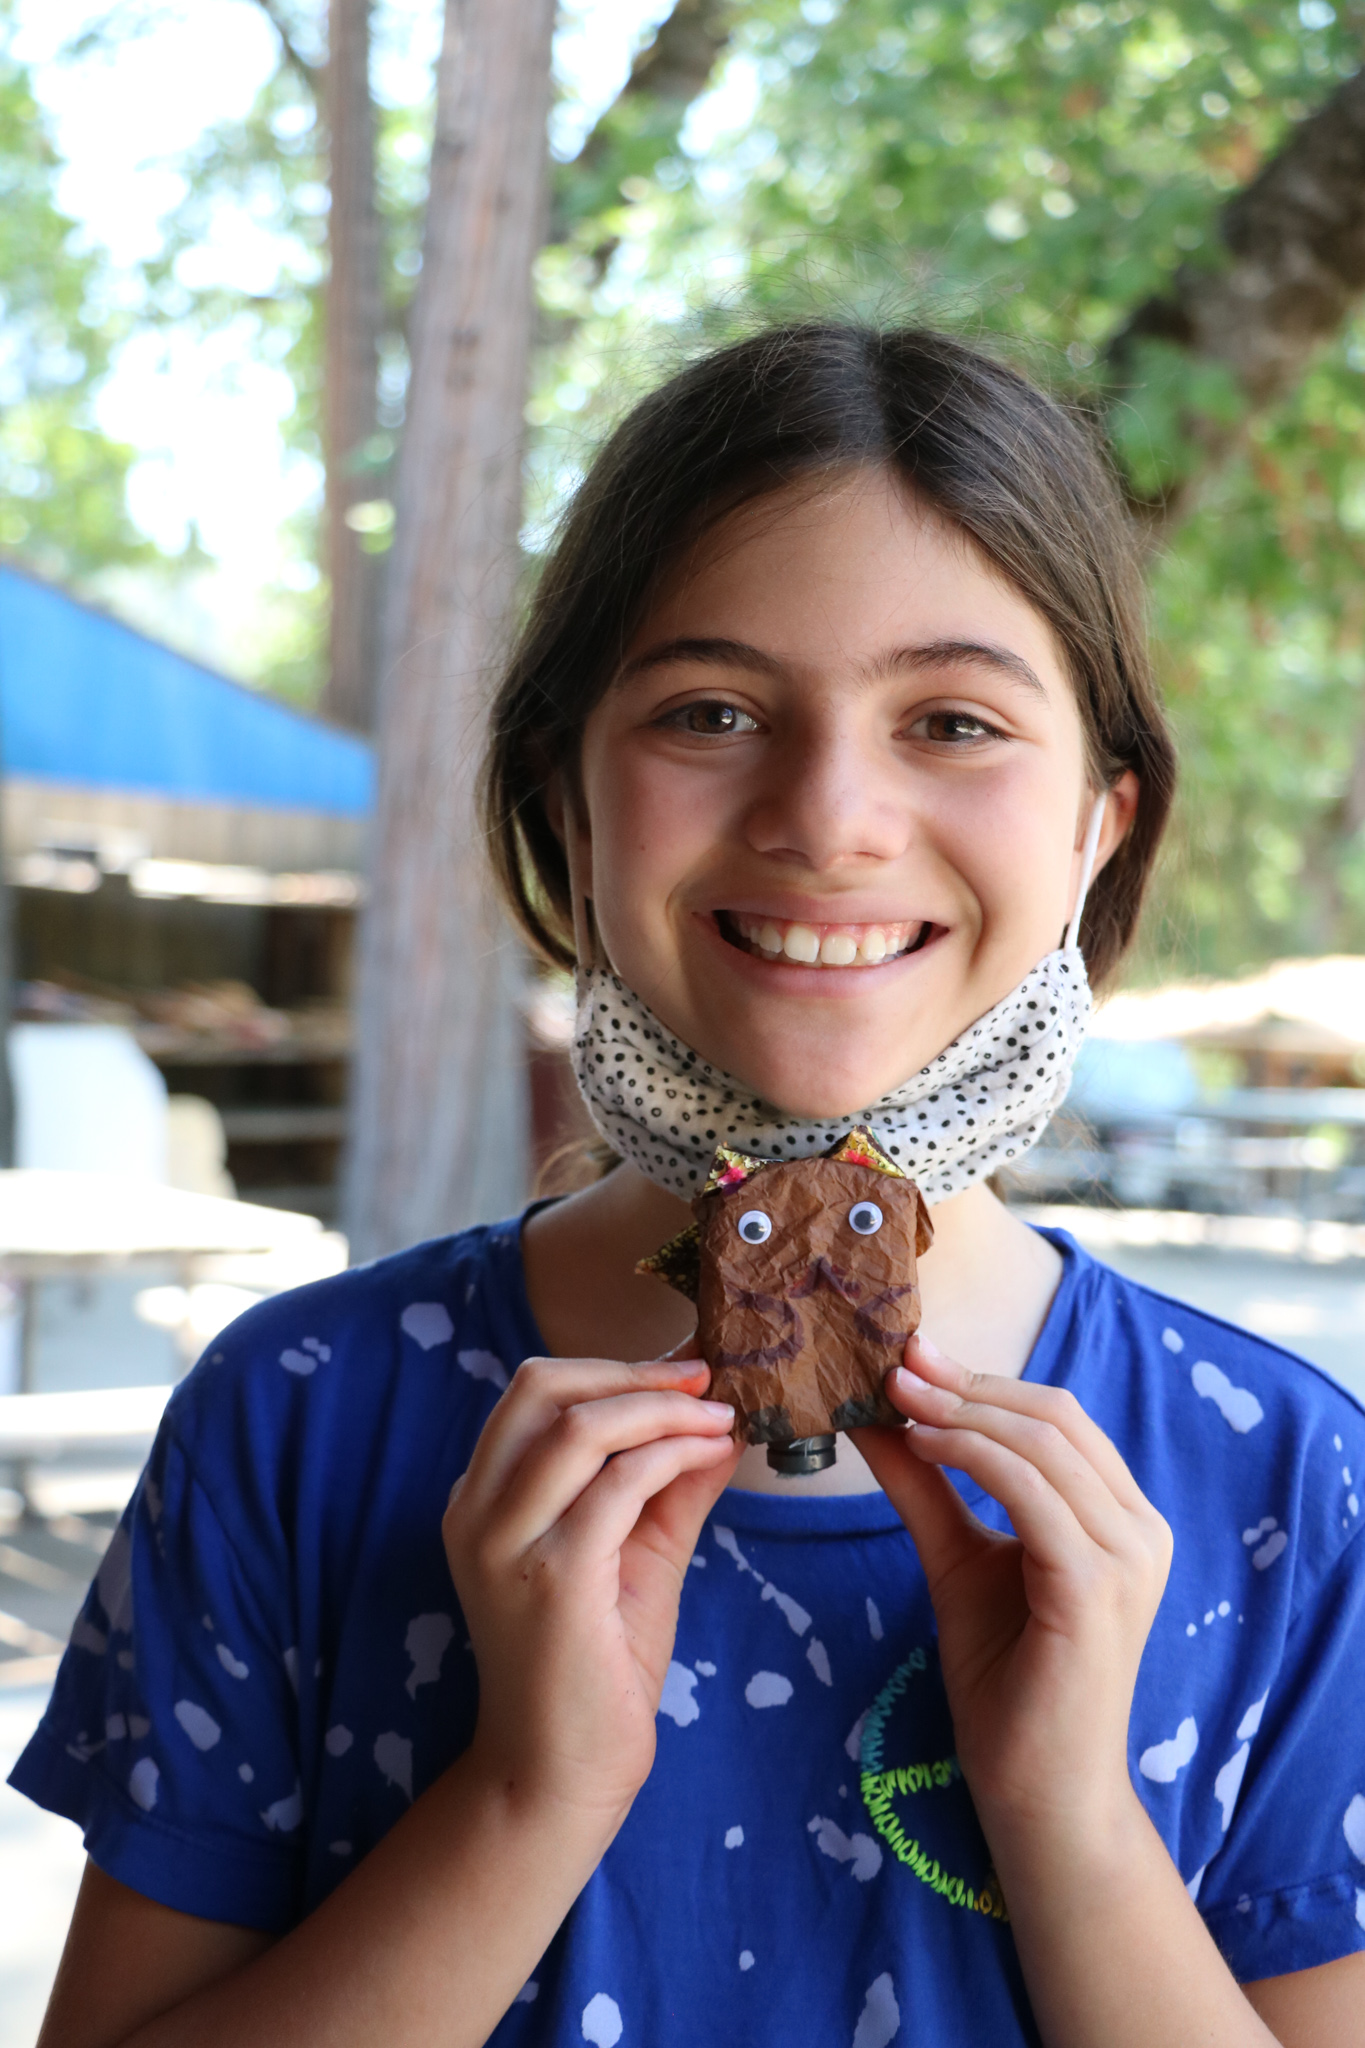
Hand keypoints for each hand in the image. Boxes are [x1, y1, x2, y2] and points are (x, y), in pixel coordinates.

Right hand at [442, 1347, 739, 1827]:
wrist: (560, 1773)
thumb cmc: (594, 1667)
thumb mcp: (636, 1555)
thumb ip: (668, 1488)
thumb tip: (719, 1422)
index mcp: (482, 1499)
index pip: (536, 1392)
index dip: (615, 1368)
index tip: (686, 1371)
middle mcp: (476, 1512)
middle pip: (543, 1387)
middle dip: (634, 1373)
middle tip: (704, 1378)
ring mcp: (506, 1544)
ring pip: (582, 1426)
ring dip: (663, 1409)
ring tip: (719, 1417)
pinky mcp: (552, 1578)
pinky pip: (618, 1485)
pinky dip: (671, 1454)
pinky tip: (710, 1455)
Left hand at [851, 1334, 1171, 1852]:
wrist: (1037, 1792)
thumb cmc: (1005, 1683)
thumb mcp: (957, 1559)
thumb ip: (928, 1486)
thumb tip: (875, 1413)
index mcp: (1121, 1518)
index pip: (1056, 1418)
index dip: (980, 1380)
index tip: (908, 1356)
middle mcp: (1141, 1528)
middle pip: (1053, 1416)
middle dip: (967, 1384)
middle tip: (894, 1364)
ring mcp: (1128, 1557)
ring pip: (1042, 1443)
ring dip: (961, 1411)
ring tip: (896, 1399)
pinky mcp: (1098, 1587)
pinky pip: (1032, 1492)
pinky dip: (972, 1454)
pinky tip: (922, 1445)